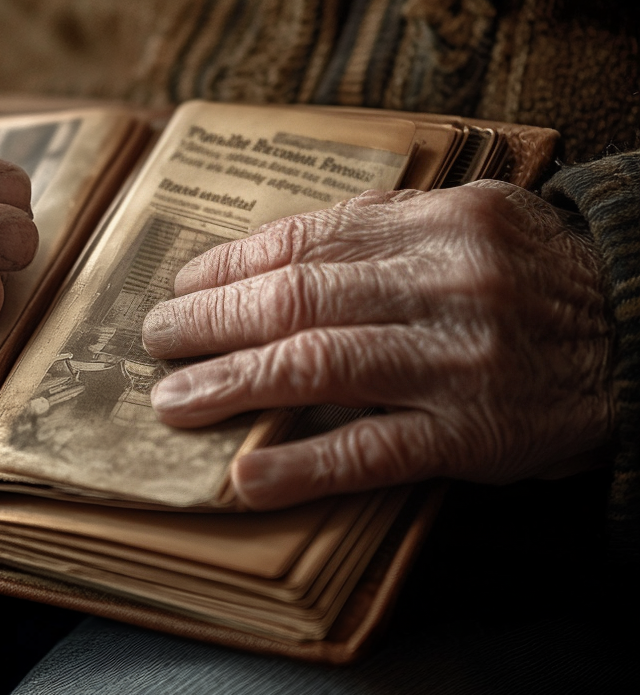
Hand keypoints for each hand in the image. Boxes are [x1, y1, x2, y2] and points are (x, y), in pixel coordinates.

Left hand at [142, 183, 613, 509]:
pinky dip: (302, 464)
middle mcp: (444, 285)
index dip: (231, 265)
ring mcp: (456, 362)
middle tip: (156, 340)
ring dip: (232, 384)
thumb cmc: (538, 276)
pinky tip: (246, 475)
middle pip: (297, 299)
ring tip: (173, 400)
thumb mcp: (475, 220)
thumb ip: (386, 225)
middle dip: (212, 321)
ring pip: (318, 366)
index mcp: (438, 223)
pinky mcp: (473, 436)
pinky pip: (372, 450)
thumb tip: (285, 242)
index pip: (306, 240)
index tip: (182, 284)